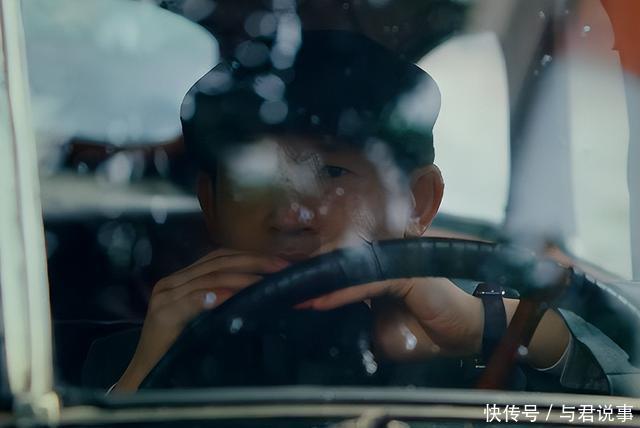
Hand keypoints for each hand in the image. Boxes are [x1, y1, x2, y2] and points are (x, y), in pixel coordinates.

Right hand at [114, 248, 288, 391]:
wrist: (147, 375)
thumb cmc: (179, 348)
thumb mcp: (204, 319)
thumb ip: (222, 301)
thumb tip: (261, 293)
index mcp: (182, 279)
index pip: (220, 257)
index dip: (250, 256)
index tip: (278, 263)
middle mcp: (172, 282)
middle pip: (218, 263)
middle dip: (253, 263)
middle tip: (281, 269)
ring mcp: (165, 297)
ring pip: (209, 278)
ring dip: (242, 279)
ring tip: (265, 283)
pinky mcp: (162, 316)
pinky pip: (192, 300)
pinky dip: (213, 296)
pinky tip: (230, 296)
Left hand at [297, 278, 567, 365]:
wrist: (460, 336)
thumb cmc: (420, 332)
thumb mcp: (376, 332)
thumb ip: (350, 322)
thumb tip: (316, 319)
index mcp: (369, 271)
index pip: (332, 268)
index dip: (305, 275)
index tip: (275, 286)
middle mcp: (379, 260)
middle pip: (334, 260)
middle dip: (303, 271)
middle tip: (271, 284)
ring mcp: (394, 261)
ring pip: (347, 267)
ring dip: (317, 283)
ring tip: (289, 295)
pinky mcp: (407, 271)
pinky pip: (369, 280)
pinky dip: (343, 291)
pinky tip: (320, 300)